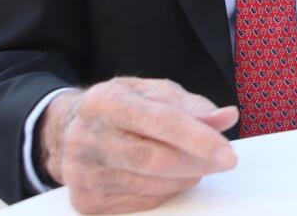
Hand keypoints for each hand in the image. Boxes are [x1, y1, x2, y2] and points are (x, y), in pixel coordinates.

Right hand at [39, 77, 238, 213]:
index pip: (160, 121)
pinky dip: (166, 191)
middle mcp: (86, 137)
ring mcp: (81, 173)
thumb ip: (192, 106)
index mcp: (105, 101)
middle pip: (155, 160)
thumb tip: (228, 117)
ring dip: (185, 177)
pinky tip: (171, 177)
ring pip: (151, 185)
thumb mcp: (153, 93)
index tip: (228, 153)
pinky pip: (141, 203)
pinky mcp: (85, 201)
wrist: (68, 130)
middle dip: (198, 163)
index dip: (199, 139)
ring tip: (195, 164)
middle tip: (224, 161)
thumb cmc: (121, 108)